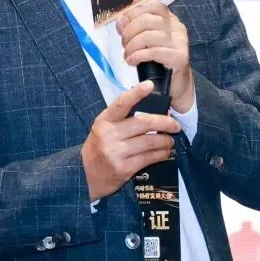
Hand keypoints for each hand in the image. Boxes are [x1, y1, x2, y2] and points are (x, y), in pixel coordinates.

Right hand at [81, 80, 179, 200]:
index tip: (149, 85)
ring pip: (149, 142)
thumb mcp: (103, 128)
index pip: (121, 103)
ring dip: (165, 140)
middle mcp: (109, 135)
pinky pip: (148, 158)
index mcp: (104, 121)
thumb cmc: (98, 147)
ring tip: (170, 140)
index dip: (136, 93)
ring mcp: (116, 152)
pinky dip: (161, 154)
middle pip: (143, 123)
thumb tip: (152, 111)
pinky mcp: (124, 168)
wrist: (84, 175)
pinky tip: (165, 152)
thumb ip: (122, 119)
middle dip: (164, 123)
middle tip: (175, 124)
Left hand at [116, 0, 193, 112]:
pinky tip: (132, 61)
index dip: (134, 12)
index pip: (152, 5)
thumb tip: (121, 19)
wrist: (175, 85)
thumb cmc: (158, 62)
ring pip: (150, 36)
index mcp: (169, 19)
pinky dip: (138, 56)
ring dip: (133, 46)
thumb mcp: (143, 43)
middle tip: (124, 44)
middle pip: (148, 20)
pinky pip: (154, 52)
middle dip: (130, 32)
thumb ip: (131, 29)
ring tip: (128, 55)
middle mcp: (176, 28)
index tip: (123, 25)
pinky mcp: (179, 57)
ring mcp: (180, 42)